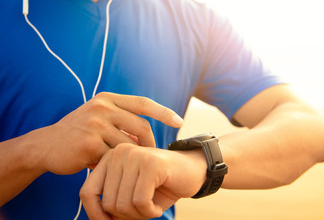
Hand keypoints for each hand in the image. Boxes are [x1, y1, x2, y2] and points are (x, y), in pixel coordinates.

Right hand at [37, 92, 182, 174]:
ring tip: (126, 164)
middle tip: (152, 156)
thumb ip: (121, 122)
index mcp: (108, 98)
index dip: (164, 112)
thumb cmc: (78, 133)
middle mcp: (102, 107)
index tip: (180, 121)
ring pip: (129, 146)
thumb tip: (146, 137)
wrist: (46, 146)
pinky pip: (114, 158)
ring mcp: (95, 124)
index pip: (143, 103)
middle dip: (150, 144)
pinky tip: (107, 167)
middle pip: (141, 127)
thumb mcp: (99, 118)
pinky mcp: (89, 144)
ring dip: (130, 158)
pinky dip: (115, 165)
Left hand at [79, 143, 206, 219]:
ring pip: (123, 205)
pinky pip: (140, 202)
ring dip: (139, 216)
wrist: (193, 171)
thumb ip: (111, 203)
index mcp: (110, 158)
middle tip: (143, 212)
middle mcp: (119, 153)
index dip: (96, 214)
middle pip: (107, 203)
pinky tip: (158, 207)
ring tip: (151, 208)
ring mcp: (135, 156)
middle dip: (126, 217)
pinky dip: (150, 212)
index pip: (87, 192)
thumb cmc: (160, 185)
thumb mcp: (130, 194)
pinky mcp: (151, 164)